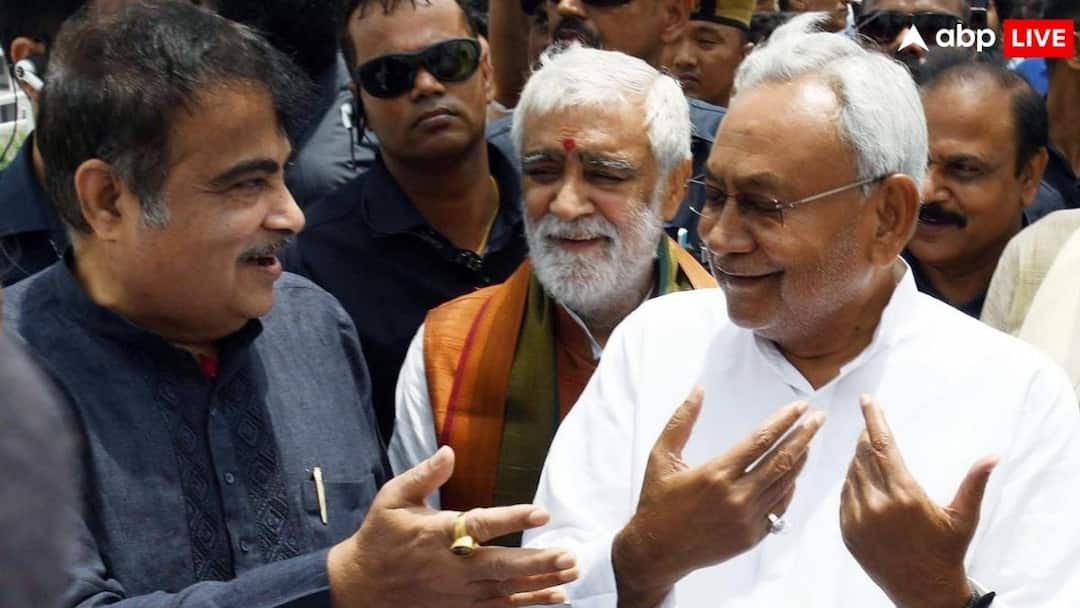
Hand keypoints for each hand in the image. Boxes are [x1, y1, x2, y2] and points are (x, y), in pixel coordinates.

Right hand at [328, 446, 577, 607]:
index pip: (479, 525)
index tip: (541, 513)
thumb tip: (450, 451)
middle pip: (500, 565)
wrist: (360, 586)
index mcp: (436, 534)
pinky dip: (529, 602)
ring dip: (541, 582)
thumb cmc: (379, 536)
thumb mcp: (392, 498)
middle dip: (538, 562)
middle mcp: (450, 566)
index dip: (511, 519)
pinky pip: (500, 607)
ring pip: (506, 589)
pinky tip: (556, 596)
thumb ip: (424, 476)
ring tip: (572, 573)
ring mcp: (457, 592)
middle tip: (570, 556)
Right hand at [613, 386, 824, 607]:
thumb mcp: (661, 456)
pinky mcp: (752, 536)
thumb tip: (698, 389)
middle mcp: (736, 496)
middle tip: (819, 418)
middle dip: (804, 436)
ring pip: (785, 484)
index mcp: (716, 473)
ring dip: (800, 460)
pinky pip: (780, 507)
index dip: (784, 421)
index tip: (800, 406)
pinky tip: (794, 473)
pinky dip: (790, 487)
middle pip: (782, 460)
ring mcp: (747, 519)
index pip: (761, 440)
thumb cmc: (657, 500)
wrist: (657, 550)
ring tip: (809, 441)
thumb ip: (681, 421)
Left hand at [839, 395, 997, 607]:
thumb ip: (974, 483)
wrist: (924, 591)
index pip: (882, 445)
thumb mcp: (964, 517)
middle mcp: (876, 505)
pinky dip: (852, 484)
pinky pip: (844, 496)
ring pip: (851, 474)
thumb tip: (993, 456)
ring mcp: (858, 519)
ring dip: (858, 460)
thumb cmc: (947, 551)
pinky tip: (863, 482)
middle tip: (871, 427)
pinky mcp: (847, 531)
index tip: (866, 400)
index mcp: (904, 495)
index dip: (873, 419)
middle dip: (866, 438)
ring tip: (871, 456)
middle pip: (863, 456)